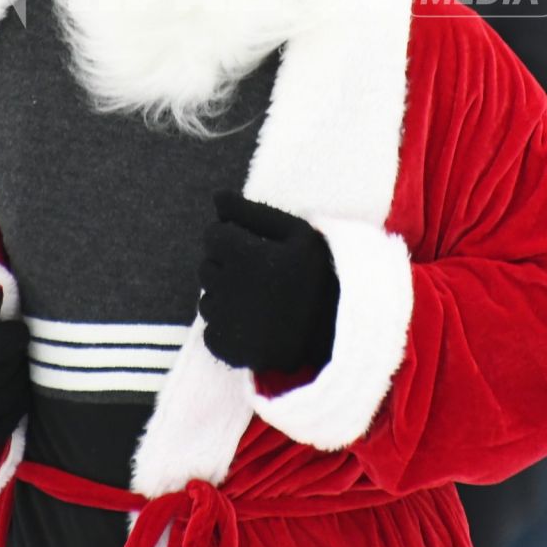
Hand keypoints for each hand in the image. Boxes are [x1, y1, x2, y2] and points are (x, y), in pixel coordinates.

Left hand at [198, 192, 338, 374]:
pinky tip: (255, 326)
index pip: (213, 235)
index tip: (256, 249)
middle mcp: (229, 288)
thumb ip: (253, 213)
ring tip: (260, 302)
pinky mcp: (227, 351)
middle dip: (227, 267)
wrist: (339, 333)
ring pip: (206, 299)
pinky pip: (211, 332)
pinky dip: (227, 328)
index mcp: (245, 256)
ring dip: (225, 297)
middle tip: (261, 276)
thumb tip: (217, 196)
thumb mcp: (298, 234)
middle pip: (207, 266)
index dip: (234, 238)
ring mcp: (226, 322)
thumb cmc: (321, 276)